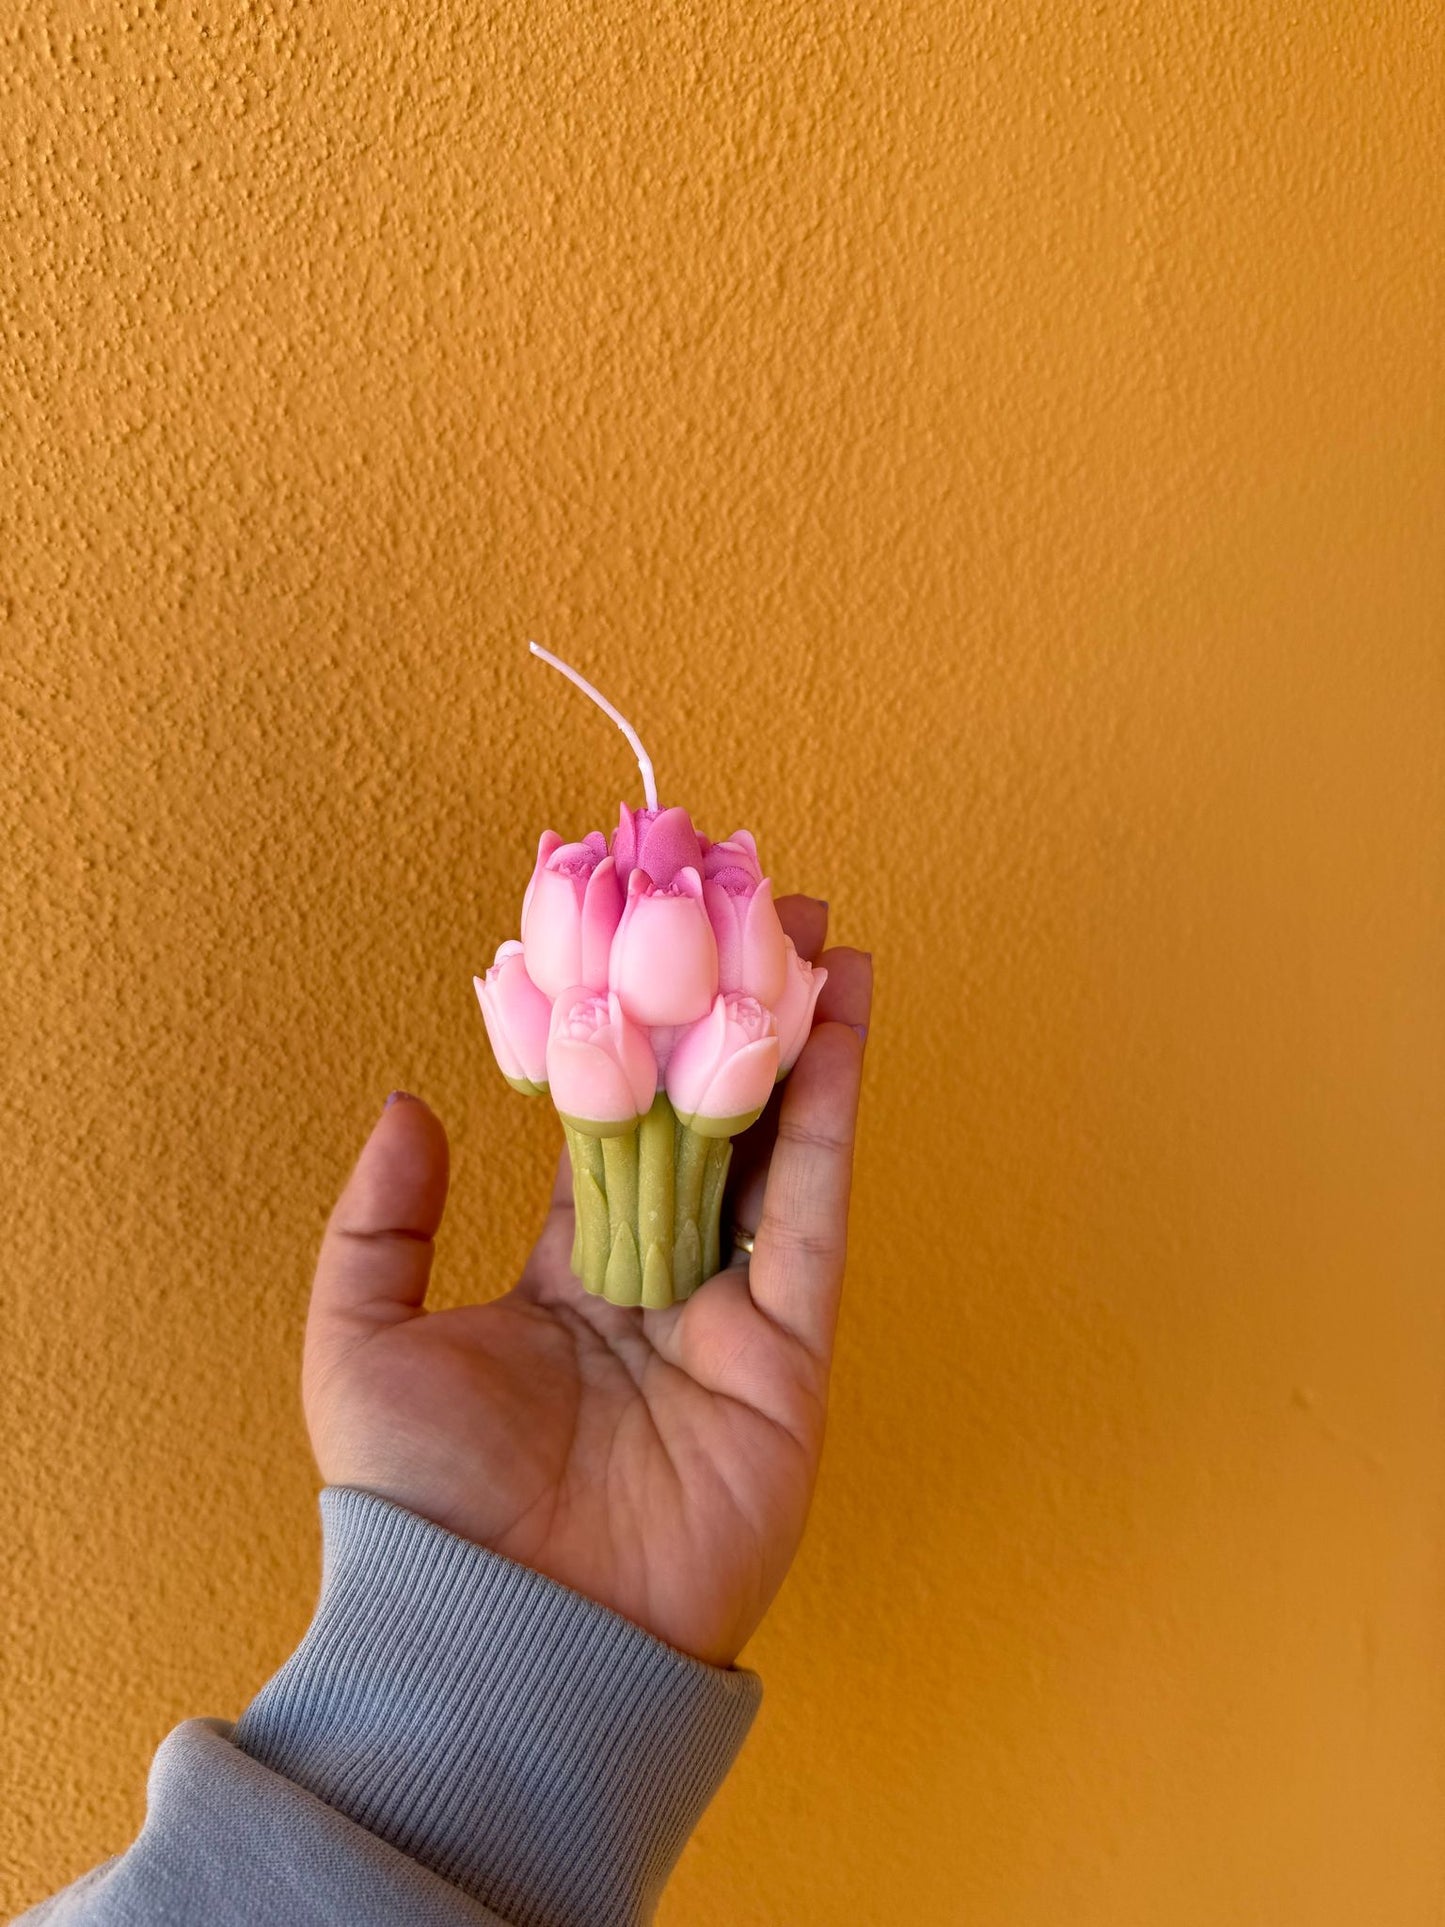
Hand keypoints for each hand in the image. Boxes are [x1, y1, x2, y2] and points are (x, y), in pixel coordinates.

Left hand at [302, 898, 871, 1666]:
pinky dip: (830, 1120)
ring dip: (800, 1044)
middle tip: (759, 914)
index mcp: (563, 1279)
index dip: (631, 1039)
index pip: (607, 1132)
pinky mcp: (789, 1355)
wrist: (502, 1634)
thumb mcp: (360, 1340)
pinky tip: (837, 1030)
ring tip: (820, 939)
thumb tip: (410, 1101)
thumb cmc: (419, 1503)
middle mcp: (654, 1286)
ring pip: (773, 1153)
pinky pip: (812, 1217)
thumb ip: (380, 1218)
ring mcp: (729, 1318)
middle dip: (732, 1023)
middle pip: (707, 1125)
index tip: (647, 951)